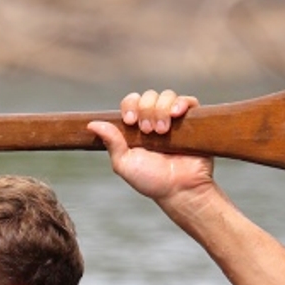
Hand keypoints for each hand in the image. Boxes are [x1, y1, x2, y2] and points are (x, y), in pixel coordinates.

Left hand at [87, 88, 216, 203]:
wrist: (180, 189)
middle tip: (148, 131)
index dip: (130, 106)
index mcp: (137, 128)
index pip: (131, 102)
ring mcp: (175, 120)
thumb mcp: (125, 163)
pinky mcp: (193, 121)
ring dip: (161, 110)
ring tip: (162, 131)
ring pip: (166, 96)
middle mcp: (155, 120)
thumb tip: (92, 124)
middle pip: (148, 96)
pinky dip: (180, 103)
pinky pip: (188, 101)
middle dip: (146, 110)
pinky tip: (176, 114)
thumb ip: (111, 142)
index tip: (130, 121)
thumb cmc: (152, 180)